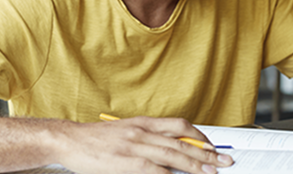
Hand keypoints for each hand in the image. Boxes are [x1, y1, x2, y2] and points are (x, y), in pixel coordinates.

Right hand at [57, 116, 233, 173]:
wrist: (69, 140)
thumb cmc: (96, 140)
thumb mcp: (126, 131)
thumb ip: (148, 139)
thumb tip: (172, 151)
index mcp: (143, 122)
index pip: (179, 126)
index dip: (199, 136)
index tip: (213, 146)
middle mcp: (142, 132)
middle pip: (182, 143)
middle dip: (206, 153)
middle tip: (223, 161)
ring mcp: (135, 147)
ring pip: (173, 157)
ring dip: (195, 166)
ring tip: (210, 172)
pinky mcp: (127, 163)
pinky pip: (155, 172)